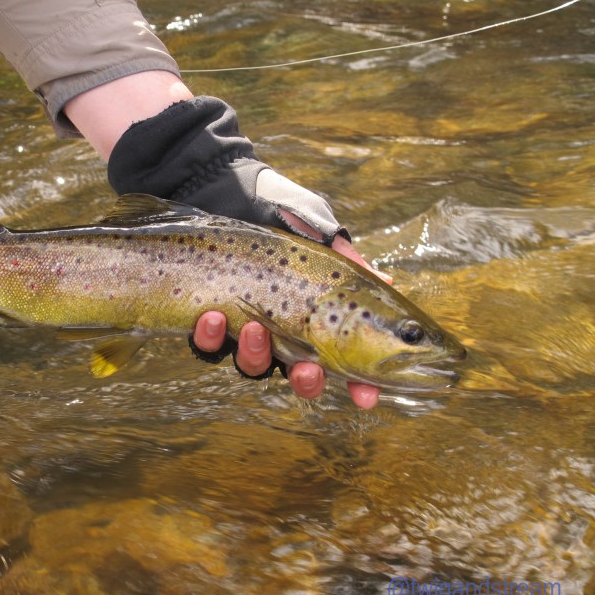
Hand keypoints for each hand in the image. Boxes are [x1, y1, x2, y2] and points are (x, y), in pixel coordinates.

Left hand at [193, 236, 387, 406]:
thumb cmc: (286, 220)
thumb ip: (349, 262)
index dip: (358, 385)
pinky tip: (213, 316)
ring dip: (255, 354)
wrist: (236, 196)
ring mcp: (247, 331)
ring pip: (253, 365)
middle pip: (299, 376)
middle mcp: (284, 334)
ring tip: (255, 328)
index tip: (366, 397)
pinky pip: (209, 345)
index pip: (344, 362)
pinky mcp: (210, 322)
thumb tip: (386, 281)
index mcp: (318, 321)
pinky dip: (211, 336)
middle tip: (308, 370)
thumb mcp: (322, 237)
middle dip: (306, 380)